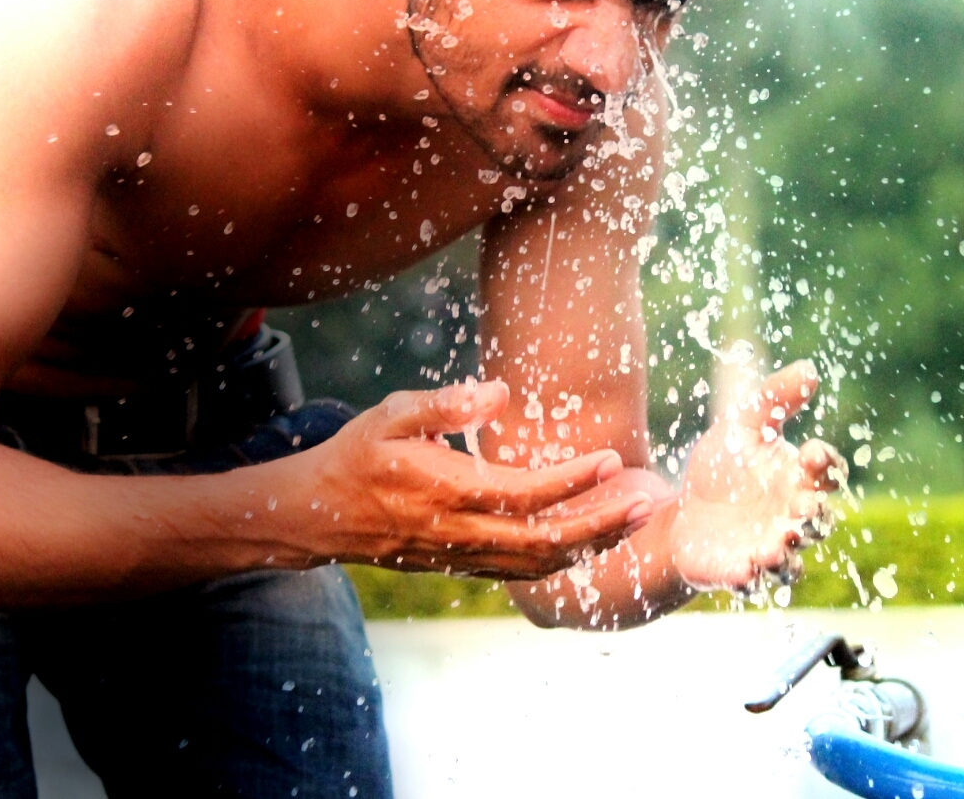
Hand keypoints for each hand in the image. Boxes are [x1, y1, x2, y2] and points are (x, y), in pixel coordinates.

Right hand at [300, 381, 653, 578]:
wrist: (318, 515)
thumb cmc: (359, 455)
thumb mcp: (391, 415)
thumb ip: (445, 403)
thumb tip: (500, 392)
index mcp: (446, 493)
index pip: (523, 494)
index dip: (571, 481)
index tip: (609, 460)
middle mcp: (460, 534)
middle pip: (544, 541)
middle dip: (600, 525)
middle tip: (645, 504)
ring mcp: (463, 557)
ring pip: (539, 564)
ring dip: (592, 545)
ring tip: (634, 520)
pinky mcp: (463, 567)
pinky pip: (523, 571)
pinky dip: (564, 559)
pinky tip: (594, 539)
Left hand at [670, 361, 844, 593]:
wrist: (682, 511)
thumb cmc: (723, 469)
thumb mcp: (742, 426)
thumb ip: (774, 399)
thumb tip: (809, 369)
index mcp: (798, 481)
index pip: (826, 474)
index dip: (826, 465)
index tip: (815, 453)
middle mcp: (791, 519)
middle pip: (819, 524)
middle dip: (814, 518)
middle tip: (803, 509)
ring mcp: (768, 549)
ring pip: (791, 564)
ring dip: (786, 557)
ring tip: (772, 548)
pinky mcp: (739, 572)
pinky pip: (752, 582)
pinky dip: (750, 578)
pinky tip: (743, 568)